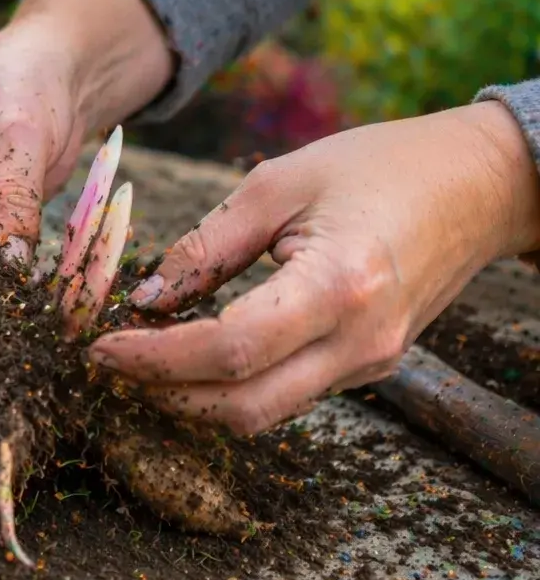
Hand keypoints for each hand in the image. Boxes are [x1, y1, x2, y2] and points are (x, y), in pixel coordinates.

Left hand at [90, 102, 539, 434]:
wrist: (479, 186)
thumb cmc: (378, 166)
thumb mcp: (279, 184)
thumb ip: (207, 245)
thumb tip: (144, 297)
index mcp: (339, 285)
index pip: (229, 349)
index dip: (155, 357)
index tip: (100, 345)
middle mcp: (361, 341)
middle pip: (244, 407)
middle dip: (164, 394)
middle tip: (107, 362)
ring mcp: (370, 363)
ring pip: (264, 412)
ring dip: (193, 397)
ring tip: (139, 357)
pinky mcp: (369, 367)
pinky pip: (287, 395)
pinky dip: (230, 386)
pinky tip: (191, 353)